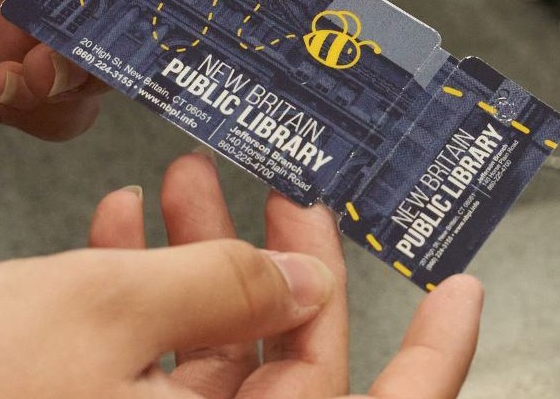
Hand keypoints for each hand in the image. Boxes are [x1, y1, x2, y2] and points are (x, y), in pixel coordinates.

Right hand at [0, 153, 485, 398]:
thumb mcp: (96, 310)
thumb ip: (224, 290)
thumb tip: (302, 285)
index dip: (436, 352)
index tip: (463, 287)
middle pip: (287, 376)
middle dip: (282, 266)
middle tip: (279, 185)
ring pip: (206, 369)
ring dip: (200, 269)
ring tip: (173, 180)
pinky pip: (137, 379)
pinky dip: (135, 303)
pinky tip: (109, 229)